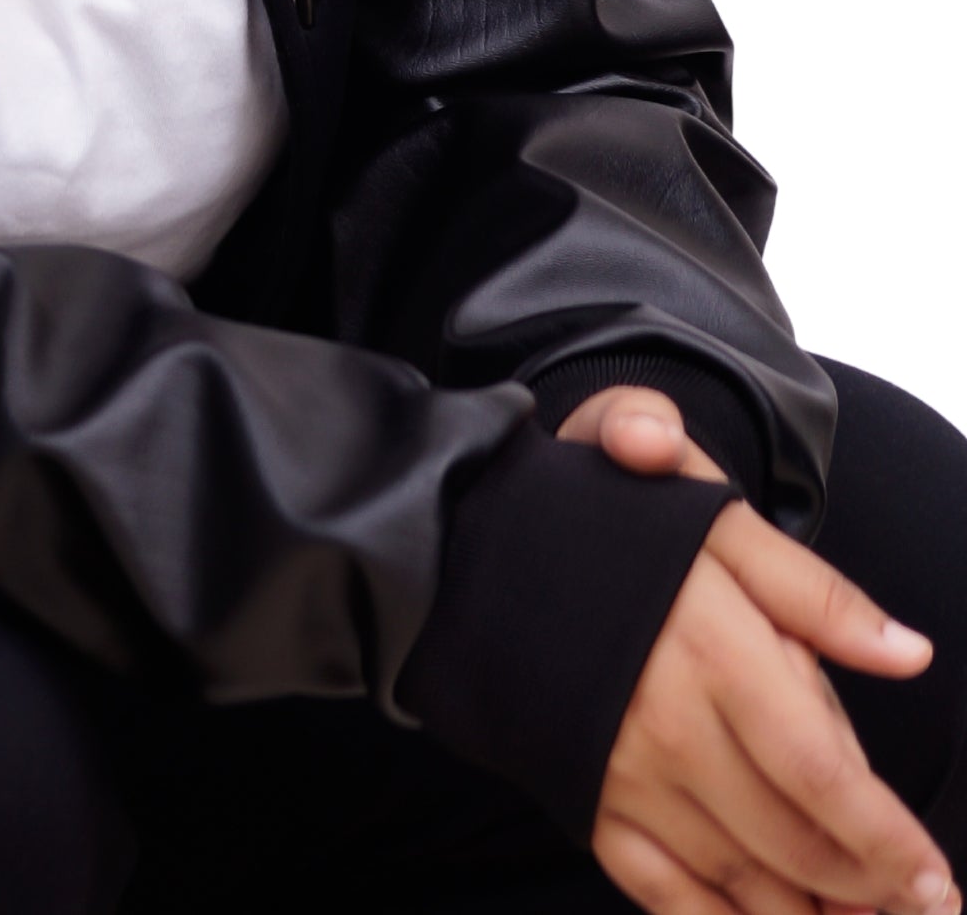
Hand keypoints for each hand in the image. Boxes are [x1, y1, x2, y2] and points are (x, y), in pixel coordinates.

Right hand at [565, 392, 953, 914]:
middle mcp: (671, 726)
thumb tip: (910, 652)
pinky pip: (659, 889)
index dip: (887, 839)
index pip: (823, 772)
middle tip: (919, 909)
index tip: (938, 881)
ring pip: (735, 877)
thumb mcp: (712, 517)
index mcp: (716, 652)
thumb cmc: (608, 520)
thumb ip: (813, 591)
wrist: (473, 537)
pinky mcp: (585, 798)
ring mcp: (623, 772)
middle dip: (866, 887)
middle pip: (790, 838)